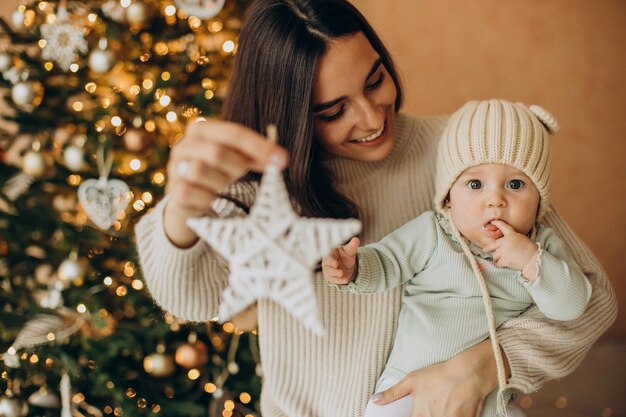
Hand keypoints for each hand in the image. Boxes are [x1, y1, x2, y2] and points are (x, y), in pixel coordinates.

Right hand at [163, 118, 287, 246]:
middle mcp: (184, 145)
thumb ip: (253, 154)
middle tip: (245, 175)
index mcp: (201, 130)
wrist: (187, 199)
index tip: (282, 159)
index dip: (259, 146)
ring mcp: (176, 168)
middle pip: (217, 152)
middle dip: (239, 166)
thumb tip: (280, 157)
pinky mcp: (173, 191)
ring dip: (221, 182)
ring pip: (201, 171)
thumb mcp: (234, 158)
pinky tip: (211, 198)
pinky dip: (209, 198)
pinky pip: (195, 193)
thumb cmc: (217, 173)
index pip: (234, 132)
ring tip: (223, 186)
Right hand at [322, 237, 359, 284]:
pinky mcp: (331, 278)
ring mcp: (328, 270)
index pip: (328, 254)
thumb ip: (352, 246)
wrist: (347, 267)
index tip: (335, 261)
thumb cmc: (345, 256)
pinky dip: (340, 280)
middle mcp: (327, 261)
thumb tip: (356, 239)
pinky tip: (346, 280)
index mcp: (330, 253)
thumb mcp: (350, 251)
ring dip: (335, 273)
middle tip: (337, 265)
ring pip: (330, 272)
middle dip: (331, 264)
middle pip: (327, 263)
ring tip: (342, 273)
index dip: (331, 258)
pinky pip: (334, 280)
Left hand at [372, 340, 505, 416]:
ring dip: (439, 415)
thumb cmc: (439, 375)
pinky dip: (452, 416)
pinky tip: (451, 410)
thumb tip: (374, 400)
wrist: (468, 373)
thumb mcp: (412, 380)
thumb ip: (392, 393)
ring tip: (441, 407)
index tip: (417, 413)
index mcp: (419, 414)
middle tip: (432, 408)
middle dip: (429, 415)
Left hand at [482, 220, 538, 279]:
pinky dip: (500, 264)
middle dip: (487, 248)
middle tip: (485, 250)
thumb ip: (512, 238)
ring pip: (495, 255)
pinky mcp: (505, 259)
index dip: (497, 223)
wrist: (534, 260)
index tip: (492, 221)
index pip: (503, 227)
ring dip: (497, 258)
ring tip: (504, 260)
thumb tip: (504, 242)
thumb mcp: (522, 239)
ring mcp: (504, 250)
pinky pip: (498, 263)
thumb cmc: (530, 250)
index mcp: (512, 235)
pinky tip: (504, 264)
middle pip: (492, 245)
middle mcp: (506, 241)